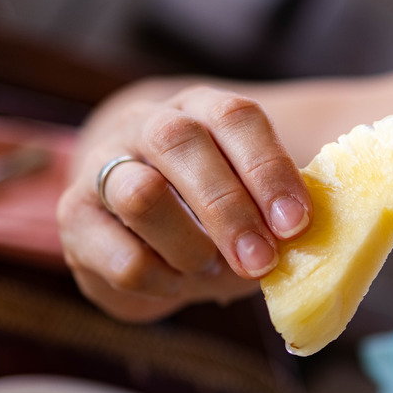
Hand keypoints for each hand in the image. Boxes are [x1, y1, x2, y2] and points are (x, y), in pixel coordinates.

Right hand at [57, 85, 311, 321]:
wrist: (133, 219)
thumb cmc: (209, 209)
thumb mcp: (249, 199)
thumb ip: (277, 211)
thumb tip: (319, 246)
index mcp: (201, 110)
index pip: (234, 117)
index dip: (267, 168)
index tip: (295, 223)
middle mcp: (147, 125)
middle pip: (180, 144)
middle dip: (228, 210)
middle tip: (262, 262)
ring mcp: (103, 166)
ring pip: (141, 194)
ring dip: (190, 246)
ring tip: (210, 270)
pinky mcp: (73, 216)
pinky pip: (120, 254)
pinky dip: (161, 281)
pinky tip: (176, 283)